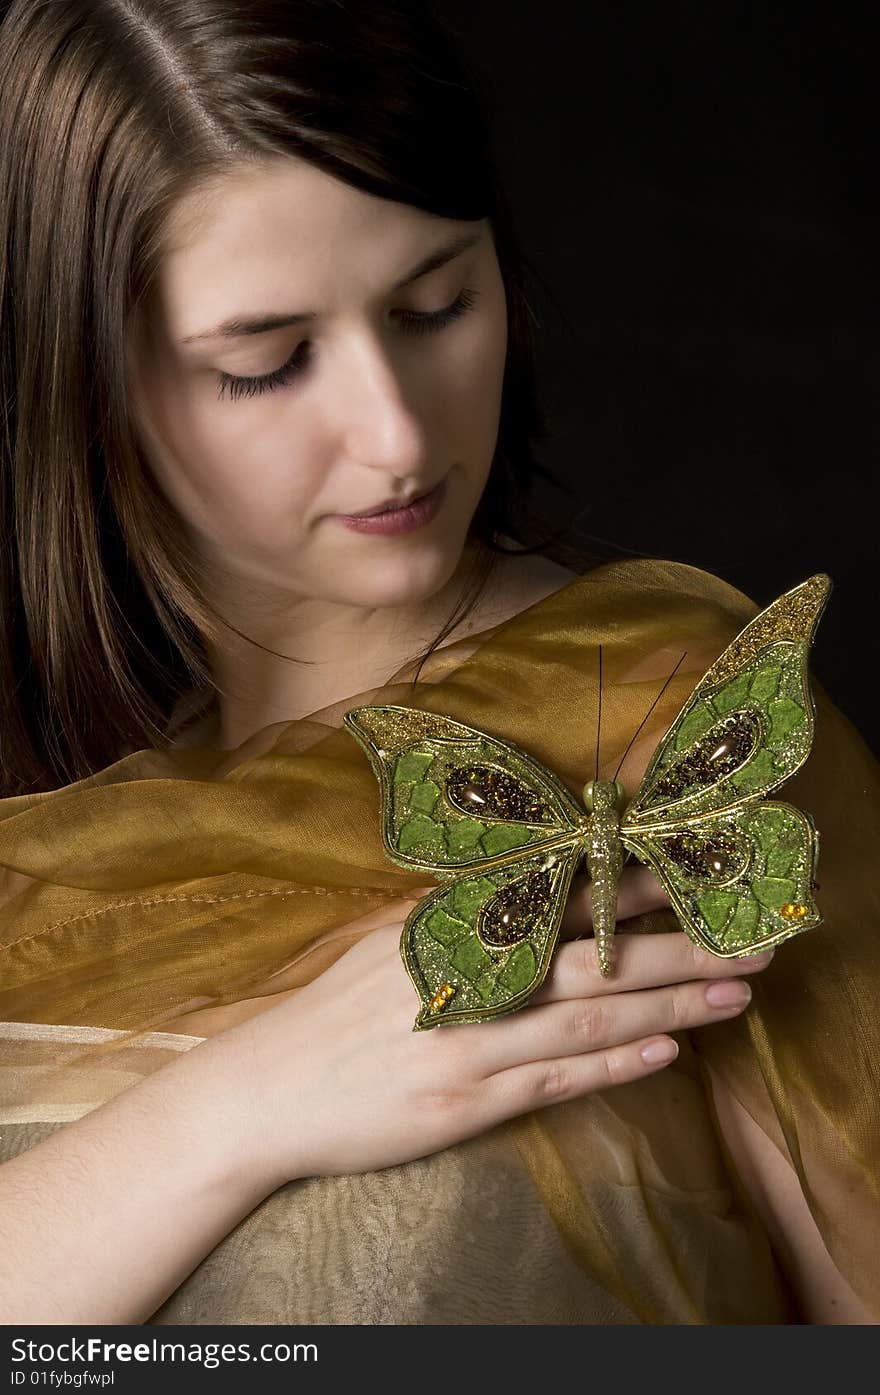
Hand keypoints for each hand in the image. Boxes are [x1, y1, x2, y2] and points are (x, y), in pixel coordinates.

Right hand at [224, 865, 771, 1188]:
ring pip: (587, 1018)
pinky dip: (611, 1066)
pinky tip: (663, 1055)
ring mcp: (467, 1041)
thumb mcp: (390, 941)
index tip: (697, 875)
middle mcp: (464, 976)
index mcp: (446, 927)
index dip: (633, 889)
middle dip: (679, 947)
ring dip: (669, 1006)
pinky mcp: (464, 1101)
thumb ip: (461, 919)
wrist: (265, 1088)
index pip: (555, 898)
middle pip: (592, 958)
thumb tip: (533, 891)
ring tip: (737, 994)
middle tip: (753, 940)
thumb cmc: (330, 1012)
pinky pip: (553, 1081)